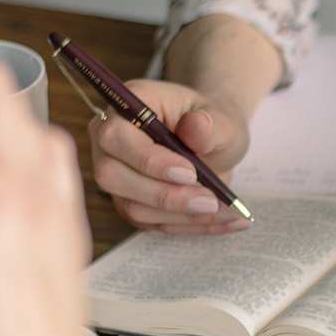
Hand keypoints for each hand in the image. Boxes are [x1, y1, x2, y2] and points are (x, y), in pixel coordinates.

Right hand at [87, 78, 250, 233]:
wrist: (214, 144)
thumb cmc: (212, 126)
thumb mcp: (222, 120)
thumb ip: (211, 124)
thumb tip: (197, 125)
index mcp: (126, 109)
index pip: (116, 137)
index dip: (149, 160)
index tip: (190, 173)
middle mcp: (110, 144)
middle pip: (113, 177)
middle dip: (165, 195)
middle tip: (210, 201)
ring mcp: (117, 177)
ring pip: (134, 207)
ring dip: (182, 215)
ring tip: (226, 212)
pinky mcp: (131, 204)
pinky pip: (153, 224)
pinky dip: (191, 225)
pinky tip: (224, 221)